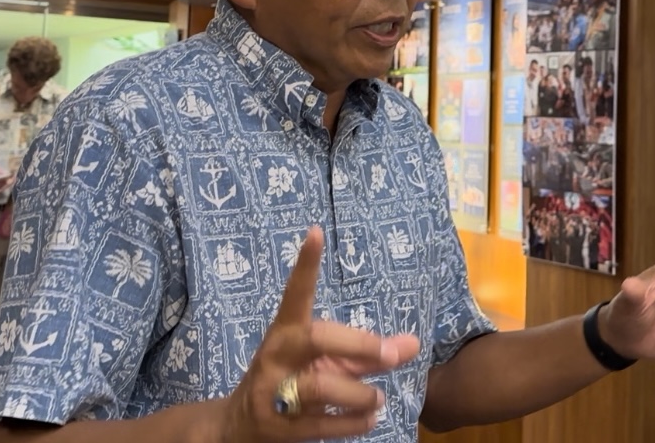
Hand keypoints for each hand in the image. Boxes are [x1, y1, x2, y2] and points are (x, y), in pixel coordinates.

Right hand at [217, 227, 419, 441]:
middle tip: (390, 354)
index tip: (316, 232)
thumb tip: (415, 344)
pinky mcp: (280, 428)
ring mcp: (275, 393)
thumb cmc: (293, 382)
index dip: (306, 264)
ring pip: (320, 387)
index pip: (296, 293)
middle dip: (357, 344)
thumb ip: (368, 353)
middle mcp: (278, 356)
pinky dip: (353, 423)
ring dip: (358, 394)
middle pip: (316, 338)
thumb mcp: (328, 363)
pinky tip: (370, 419)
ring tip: (378, 399)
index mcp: (286, 332)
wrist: (240, 427)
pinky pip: (322, 425)